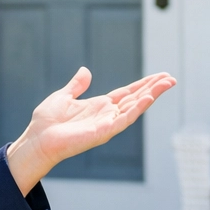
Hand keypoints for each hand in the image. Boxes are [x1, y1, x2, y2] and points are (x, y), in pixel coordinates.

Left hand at [5, 68, 176, 194]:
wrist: (37, 138)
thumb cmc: (47, 121)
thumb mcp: (63, 96)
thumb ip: (77, 85)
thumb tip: (85, 70)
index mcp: (100, 106)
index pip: (127, 93)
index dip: (144, 84)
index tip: (160, 76)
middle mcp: (107, 115)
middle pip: (136, 99)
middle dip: (154, 88)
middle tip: (172, 78)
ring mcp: (107, 124)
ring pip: (134, 108)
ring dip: (151, 96)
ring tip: (166, 85)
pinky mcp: (102, 132)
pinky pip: (123, 120)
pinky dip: (136, 109)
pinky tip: (147, 99)